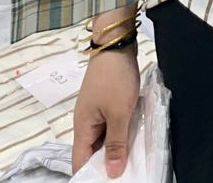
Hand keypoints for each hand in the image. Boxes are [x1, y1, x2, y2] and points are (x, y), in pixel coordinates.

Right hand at [72, 45, 140, 179]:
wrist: (116, 43)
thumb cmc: (115, 77)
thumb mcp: (119, 113)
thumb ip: (116, 143)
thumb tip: (111, 173)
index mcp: (82, 127)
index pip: (79, 161)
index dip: (90, 175)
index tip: (108, 182)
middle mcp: (85, 121)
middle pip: (92, 151)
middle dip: (106, 164)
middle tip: (125, 173)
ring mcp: (96, 110)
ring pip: (103, 138)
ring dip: (115, 147)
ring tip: (131, 161)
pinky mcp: (106, 101)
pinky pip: (111, 124)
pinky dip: (120, 132)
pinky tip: (133, 137)